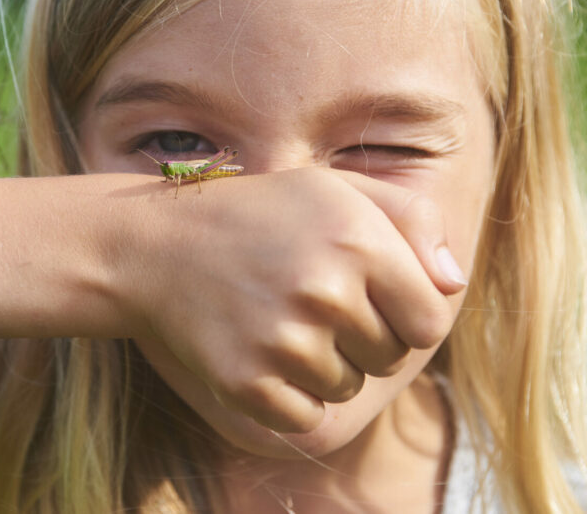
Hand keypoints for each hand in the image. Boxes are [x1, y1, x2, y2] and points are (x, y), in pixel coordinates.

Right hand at [115, 167, 466, 432]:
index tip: (369, 297)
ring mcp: (283, 340)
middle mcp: (326, 291)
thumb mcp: (333, 190)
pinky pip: (305, 417)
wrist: (154, 247)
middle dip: (361, 338)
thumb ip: (411, 220)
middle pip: (390, 358)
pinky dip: (287, 396)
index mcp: (359, 239)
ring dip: (321, 365)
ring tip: (276, 318)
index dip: (405, 313)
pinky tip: (256, 350)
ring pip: (346, 387)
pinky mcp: (246, 382)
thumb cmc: (256, 215)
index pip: (432, 320)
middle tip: (308, 300)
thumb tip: (453, 283)